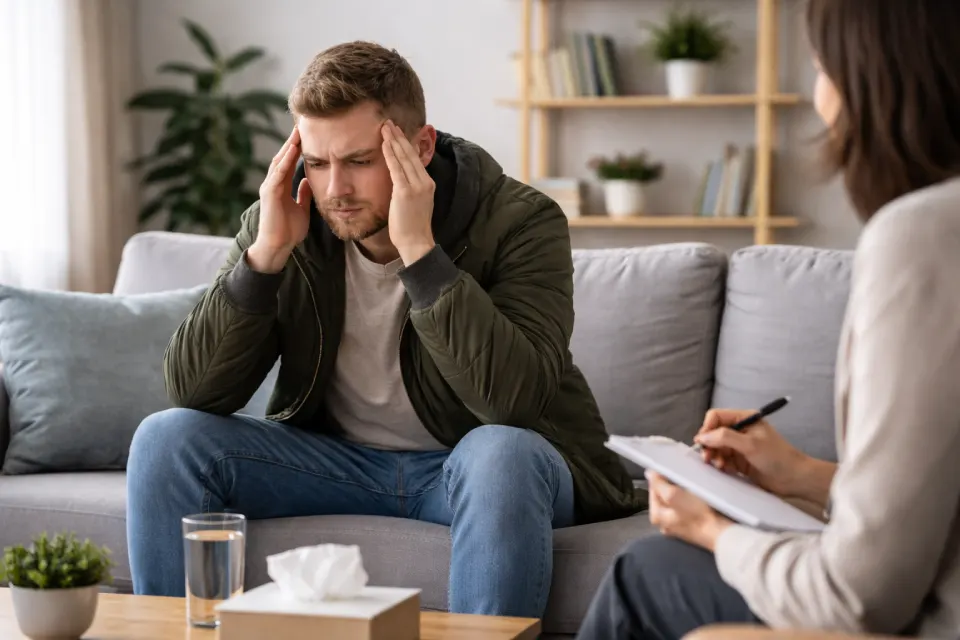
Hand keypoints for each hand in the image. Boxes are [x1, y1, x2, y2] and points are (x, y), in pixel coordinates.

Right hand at [248, 125, 312, 273]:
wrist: (278, 247)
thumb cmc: (288, 231)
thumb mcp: (301, 208)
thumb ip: (303, 194)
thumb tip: (308, 180)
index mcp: (281, 187)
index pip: (289, 162)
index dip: (297, 149)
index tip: (308, 135)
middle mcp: (273, 184)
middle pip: (282, 158)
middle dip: (292, 142)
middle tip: (301, 126)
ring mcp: (270, 188)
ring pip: (278, 162)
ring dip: (288, 148)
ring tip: (297, 133)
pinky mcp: (269, 195)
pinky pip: (277, 175)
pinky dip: (284, 162)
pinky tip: (291, 151)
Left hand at [381, 120, 435, 264]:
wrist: (416, 242)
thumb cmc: (412, 227)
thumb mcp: (415, 203)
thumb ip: (410, 189)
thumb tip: (399, 179)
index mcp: (428, 184)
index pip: (415, 159)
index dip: (406, 144)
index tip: (397, 132)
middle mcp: (425, 182)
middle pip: (410, 154)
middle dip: (399, 137)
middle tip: (389, 122)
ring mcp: (416, 186)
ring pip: (404, 158)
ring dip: (393, 140)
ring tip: (385, 127)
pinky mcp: (405, 192)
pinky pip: (396, 168)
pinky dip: (390, 154)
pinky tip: (384, 143)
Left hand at [647, 471, 731, 550]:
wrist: (721, 533)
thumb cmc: (698, 516)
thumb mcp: (674, 495)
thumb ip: (659, 484)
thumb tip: (649, 474)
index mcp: (656, 516)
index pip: (653, 489)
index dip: (661, 477)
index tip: (672, 471)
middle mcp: (665, 523)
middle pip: (664, 495)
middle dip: (672, 486)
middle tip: (684, 481)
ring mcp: (678, 525)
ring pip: (676, 501)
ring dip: (683, 492)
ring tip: (692, 488)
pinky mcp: (691, 525)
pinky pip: (687, 507)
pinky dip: (691, 501)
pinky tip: (698, 498)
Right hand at [694, 409, 813, 498]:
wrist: (793, 478)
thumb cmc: (777, 457)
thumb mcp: (751, 444)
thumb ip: (725, 437)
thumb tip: (703, 436)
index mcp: (744, 418)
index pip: (716, 416)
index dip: (707, 428)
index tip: (702, 442)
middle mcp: (740, 430)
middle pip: (713, 432)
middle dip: (709, 444)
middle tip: (707, 457)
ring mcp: (739, 446)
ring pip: (715, 447)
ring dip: (713, 456)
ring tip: (719, 465)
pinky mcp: (739, 460)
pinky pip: (721, 459)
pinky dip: (719, 464)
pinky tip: (724, 469)